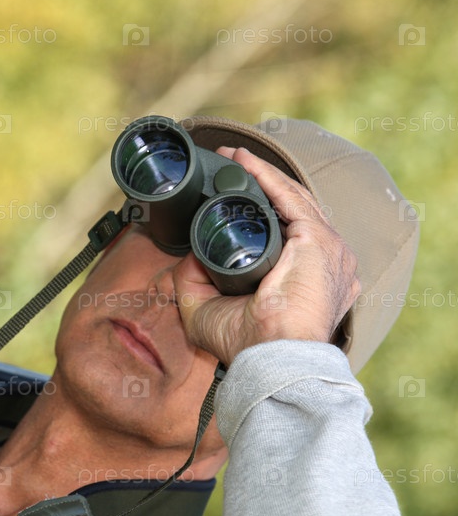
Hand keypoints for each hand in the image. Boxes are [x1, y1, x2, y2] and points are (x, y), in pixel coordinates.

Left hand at [173, 148, 360, 366]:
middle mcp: (326, 262)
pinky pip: (291, 199)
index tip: (233, 189)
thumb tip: (186, 254)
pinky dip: (267, 178)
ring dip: (261, 174)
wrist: (272, 359)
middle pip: (293, 209)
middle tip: (230, 163)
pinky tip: (246, 163)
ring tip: (233, 156)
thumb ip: (195, 281)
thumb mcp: (207, 311)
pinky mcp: (321, 242)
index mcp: (309, 278)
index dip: (262, 206)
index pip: (290, 231)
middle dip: (261, 183)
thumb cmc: (251, 346)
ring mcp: (329, 250)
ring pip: (293, 199)